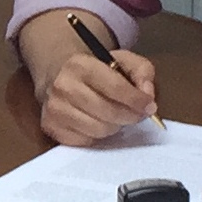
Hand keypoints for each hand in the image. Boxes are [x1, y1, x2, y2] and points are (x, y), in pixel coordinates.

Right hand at [39, 49, 159, 145]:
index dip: (137, 100)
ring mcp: (55, 109)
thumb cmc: (96, 71)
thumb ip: (142, 72)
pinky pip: (86, 141)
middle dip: (129, 116)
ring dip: (114, 126)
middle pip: (108, 112)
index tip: (149, 107)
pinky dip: (97, 135)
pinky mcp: (52, 127)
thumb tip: (147, 95)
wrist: (58, 76)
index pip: (115, 87)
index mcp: (81, 65)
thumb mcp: (122, 60)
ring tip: (115, 116)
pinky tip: (98, 123)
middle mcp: (63, 86)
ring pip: (99, 130)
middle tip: (136, 114)